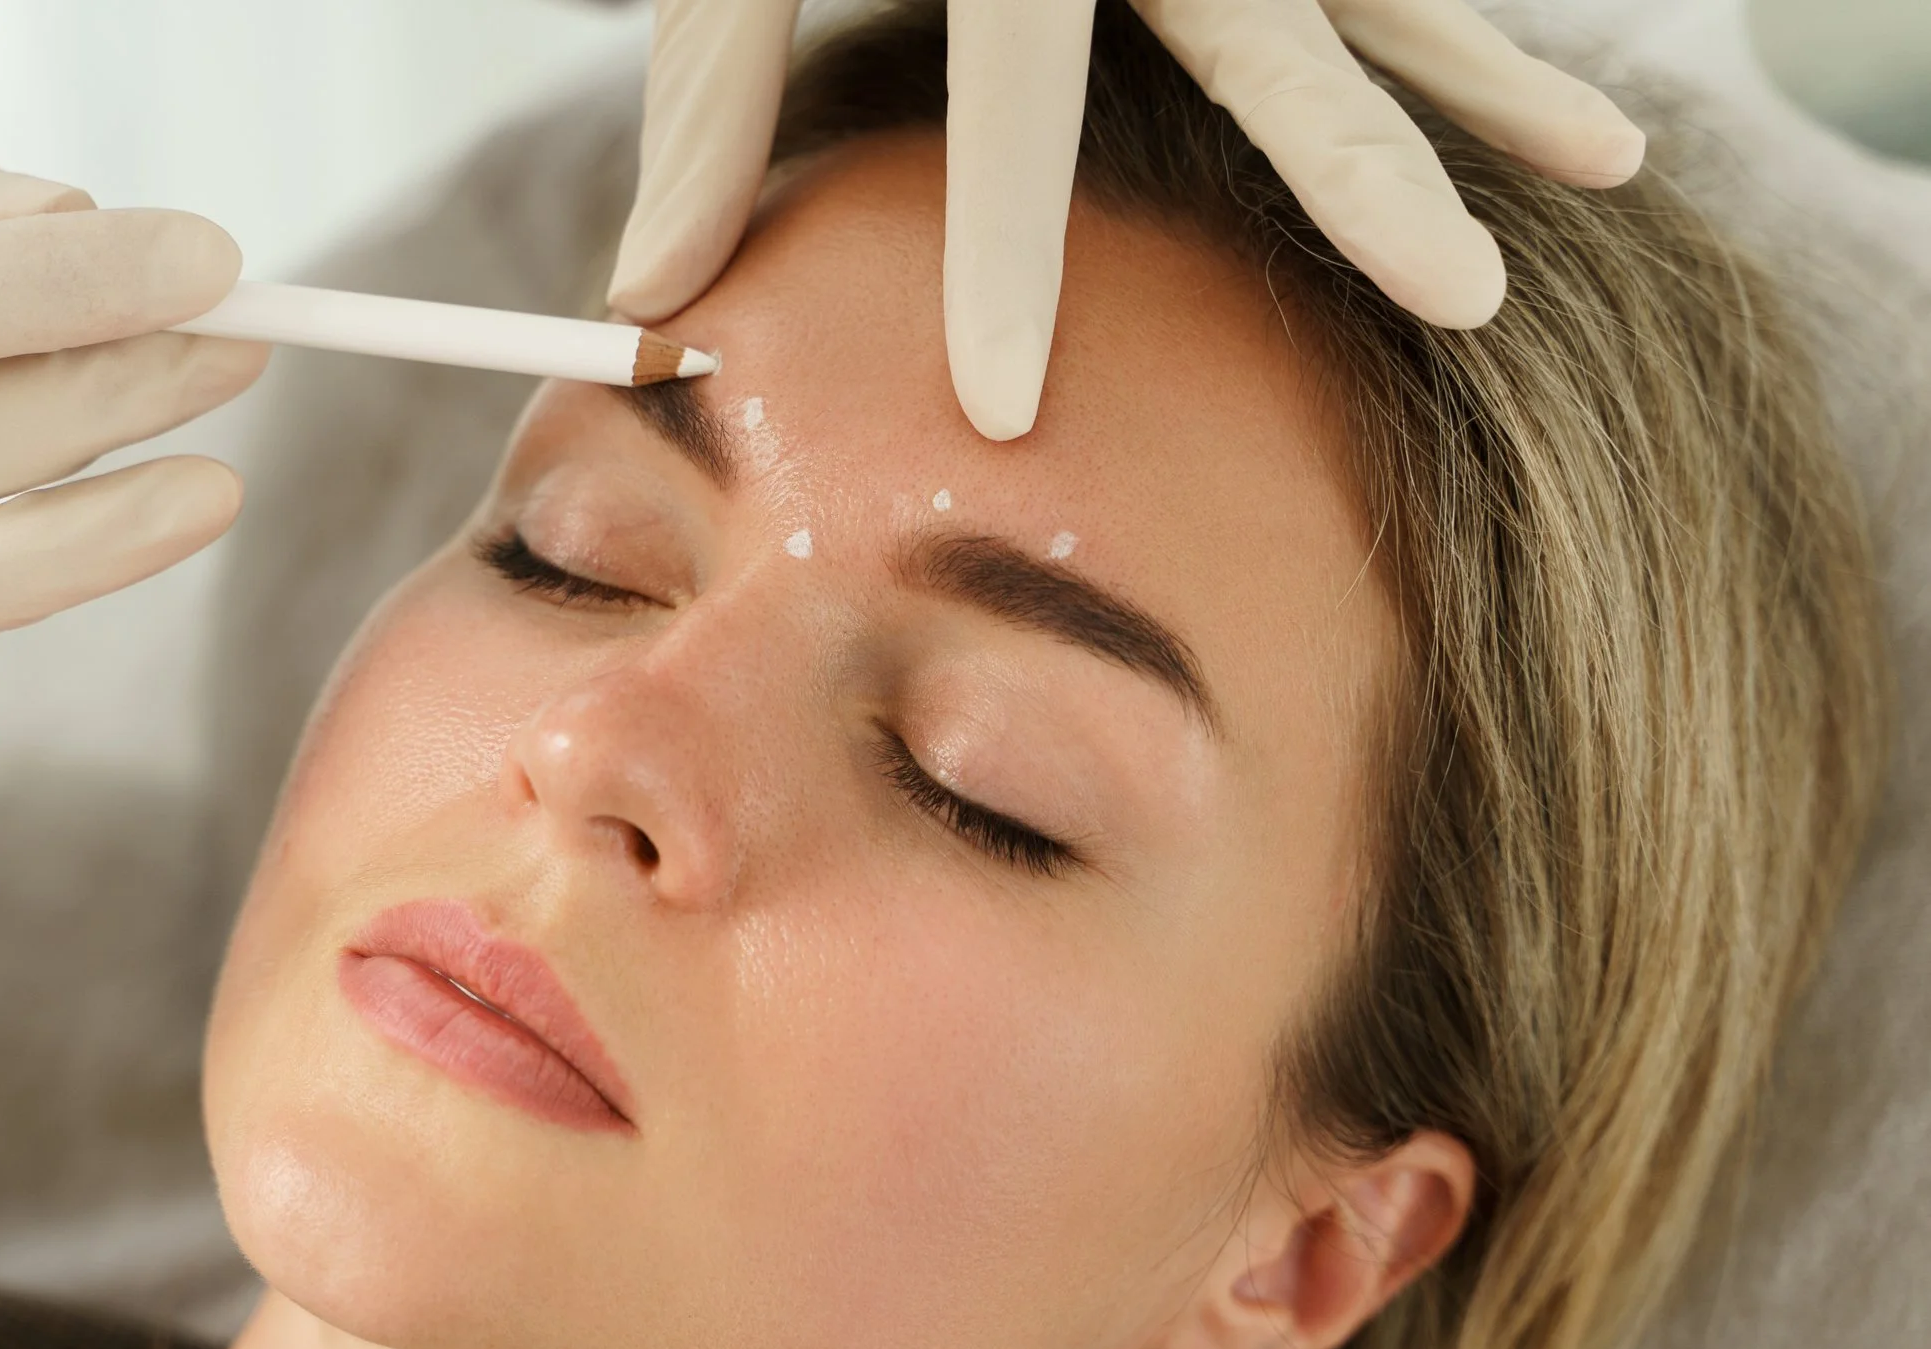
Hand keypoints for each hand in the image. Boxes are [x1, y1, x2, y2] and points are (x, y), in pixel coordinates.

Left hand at [607, 0, 1644, 440]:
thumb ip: (711, 90)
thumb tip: (647, 300)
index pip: (1008, 95)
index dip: (1003, 247)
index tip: (1005, 401)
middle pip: (1271, 37)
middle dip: (1361, 175)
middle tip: (1460, 298)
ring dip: (1489, 74)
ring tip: (1610, 153)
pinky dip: (1454, 12)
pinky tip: (1554, 89)